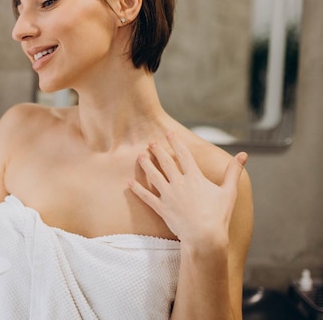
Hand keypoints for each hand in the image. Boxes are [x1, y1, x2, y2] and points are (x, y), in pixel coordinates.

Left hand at [128, 132, 246, 245]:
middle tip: (150, 143)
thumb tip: (244, 155)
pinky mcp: (161, 208)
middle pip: (166, 163)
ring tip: (139, 156)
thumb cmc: (219, 216)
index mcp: (195, 178)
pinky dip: (137, 190)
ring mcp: (169, 196)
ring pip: (154, 176)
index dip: (176, 143)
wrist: (205, 237)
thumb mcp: (229, 192)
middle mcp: (180, 184)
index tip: (169, 133)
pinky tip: (128, 183)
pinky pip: (146, 197)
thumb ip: (233, 172)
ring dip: (146, 165)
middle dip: (158, 151)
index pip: (184, 155)